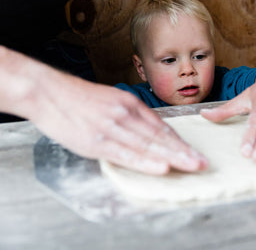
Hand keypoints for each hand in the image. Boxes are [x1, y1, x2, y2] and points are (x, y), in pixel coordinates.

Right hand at [0, 47, 207, 174]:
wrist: (49, 92)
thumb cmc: (80, 99)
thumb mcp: (112, 100)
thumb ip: (131, 115)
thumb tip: (151, 130)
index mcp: (130, 104)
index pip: (161, 127)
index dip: (179, 142)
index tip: (194, 152)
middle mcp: (125, 115)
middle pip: (160, 137)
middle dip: (183, 152)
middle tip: (202, 163)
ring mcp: (112, 128)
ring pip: (149, 146)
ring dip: (173, 158)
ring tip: (191, 166)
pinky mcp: (97, 141)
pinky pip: (126, 154)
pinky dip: (146, 162)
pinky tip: (161, 167)